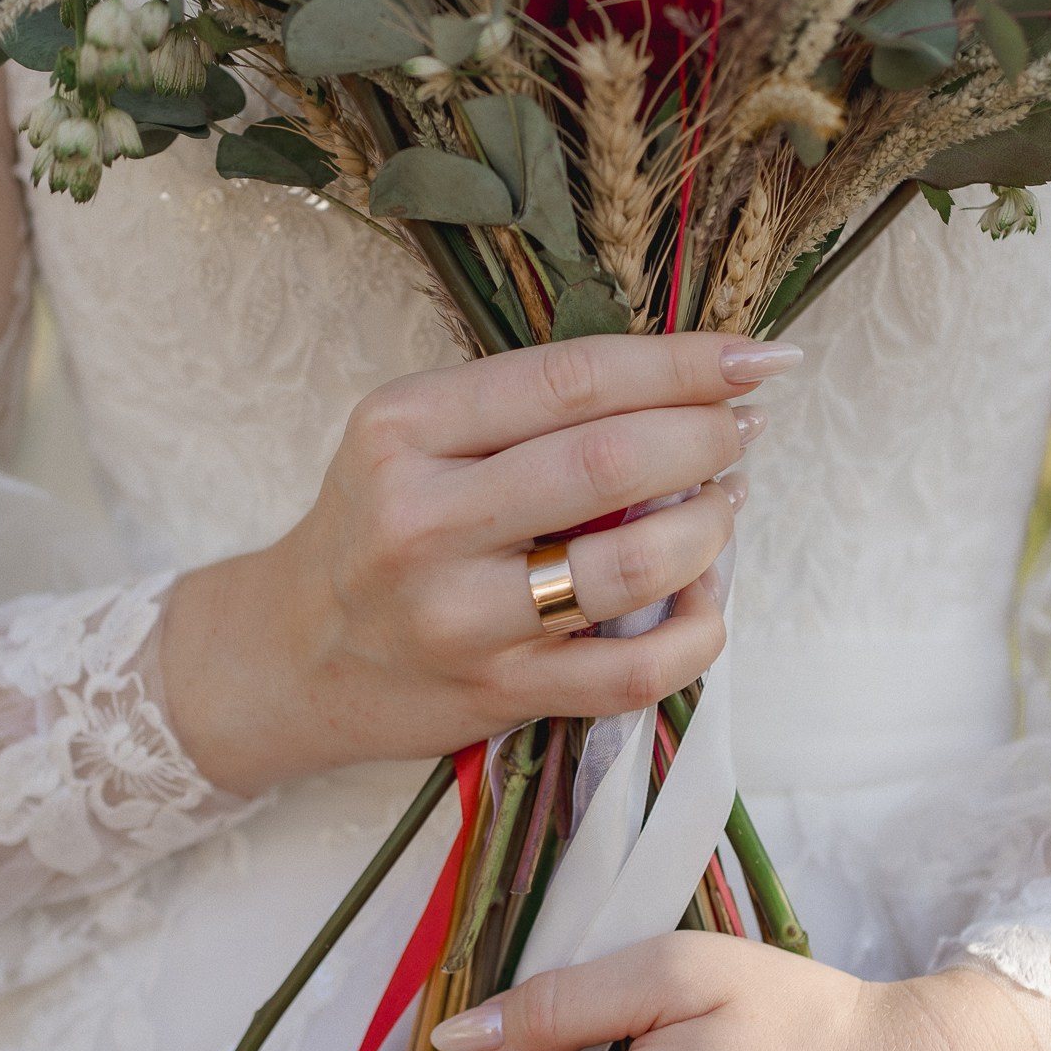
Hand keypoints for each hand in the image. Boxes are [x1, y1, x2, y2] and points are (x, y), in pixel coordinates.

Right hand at [158, 334, 801, 794]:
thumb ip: (525, 411)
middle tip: (742, 431)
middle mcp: (423, 521)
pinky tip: (706, 602)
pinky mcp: (497, 692)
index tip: (756, 358)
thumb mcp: (415, 439)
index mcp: (405, 430)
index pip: (572, 380)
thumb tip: (686, 392)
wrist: (294, 655)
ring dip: (708, 531)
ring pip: (629, 568)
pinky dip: (696, 633)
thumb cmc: (378, 528)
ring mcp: (460, 617)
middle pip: (608, 462)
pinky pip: (632, 671)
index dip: (682, 365)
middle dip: (705, 439)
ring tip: (722, 509)